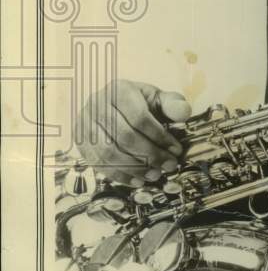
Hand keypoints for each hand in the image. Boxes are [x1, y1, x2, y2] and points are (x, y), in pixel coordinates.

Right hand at [77, 79, 191, 184]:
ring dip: (135, 168)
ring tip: (154, 175)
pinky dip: (119, 175)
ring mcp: (85, 124)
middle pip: (124, 136)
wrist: (112, 106)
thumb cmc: (140, 103)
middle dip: (150, 155)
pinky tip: (137, 180)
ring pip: (109, 152)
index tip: (176, 150)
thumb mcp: (157, 99)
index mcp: (119, 90)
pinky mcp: (80, 142)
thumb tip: (183, 113)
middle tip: (168, 166)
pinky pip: (98, 164)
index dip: (159, 137)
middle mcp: (97, 105)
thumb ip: (172, 104)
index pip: (139, 118)